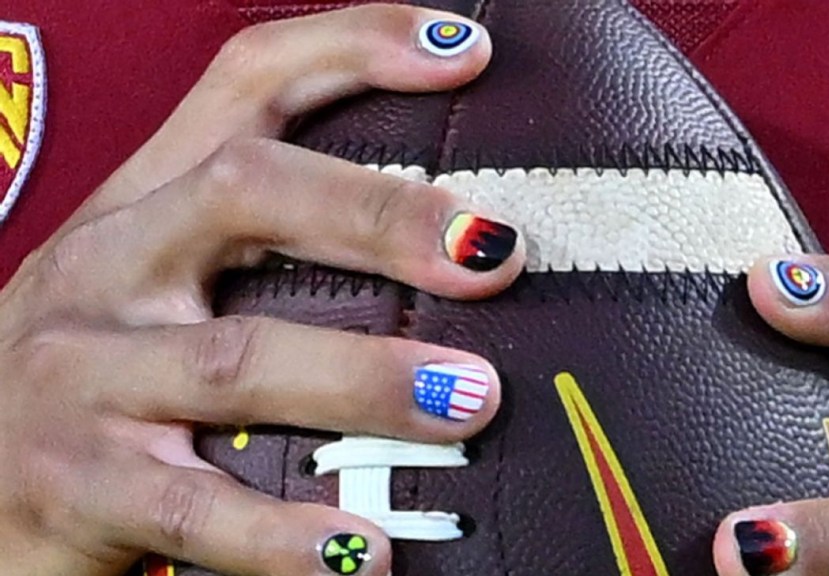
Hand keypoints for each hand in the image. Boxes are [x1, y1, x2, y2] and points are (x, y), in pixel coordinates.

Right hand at [0, 6, 519, 575]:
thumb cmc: (96, 374)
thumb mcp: (163, 285)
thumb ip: (274, 255)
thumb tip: (453, 251)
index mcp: (146, 203)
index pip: (249, 84)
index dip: (355, 46)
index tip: (463, 49)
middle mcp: (109, 266)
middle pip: (248, 190)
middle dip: (380, 214)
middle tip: (493, 253)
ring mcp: (82, 374)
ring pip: (238, 358)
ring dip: (363, 378)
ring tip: (468, 398)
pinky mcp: (70, 486)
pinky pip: (194, 509)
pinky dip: (285, 534)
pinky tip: (365, 554)